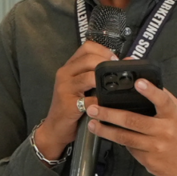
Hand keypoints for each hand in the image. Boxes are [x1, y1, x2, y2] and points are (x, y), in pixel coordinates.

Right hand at [33, 41, 117, 162]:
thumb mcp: (80, 86)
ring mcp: (65, 88)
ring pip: (89, 76)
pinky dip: (101, 101)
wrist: (55, 128)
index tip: (114, 60)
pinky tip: (106, 104)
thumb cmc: (71, 106)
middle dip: (106, 64)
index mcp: (69, 67)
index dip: (104, 50)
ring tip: (113, 87)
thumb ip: (94, 75)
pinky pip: (89, 99)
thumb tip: (121, 64)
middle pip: (89, 58)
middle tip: (117, 73)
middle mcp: (65, 74)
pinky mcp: (68, 103)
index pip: (87, 47)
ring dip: (104, 81)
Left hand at [85, 78, 176, 175]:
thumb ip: (162, 98)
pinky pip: (129, 148)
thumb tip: (143, 80)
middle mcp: (165, 131)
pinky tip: (108, 135)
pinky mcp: (148, 160)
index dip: (150, 91)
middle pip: (133, 121)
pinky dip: (118, 141)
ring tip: (92, 123)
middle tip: (94, 108)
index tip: (138, 82)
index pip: (162, 100)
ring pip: (125, 137)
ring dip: (106, 130)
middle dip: (110, 114)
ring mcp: (156, 147)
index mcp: (173, 115)